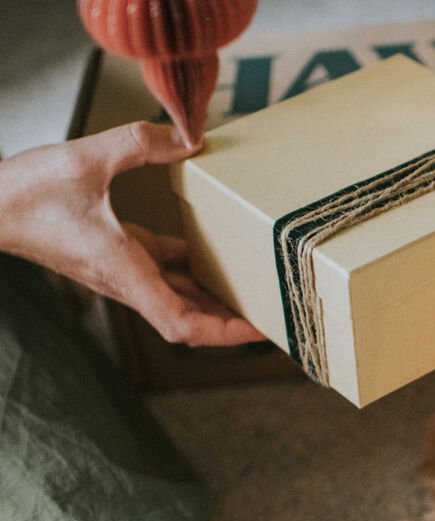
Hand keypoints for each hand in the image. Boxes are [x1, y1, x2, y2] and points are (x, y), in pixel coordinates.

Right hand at [0, 121, 263, 347]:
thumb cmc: (25, 194)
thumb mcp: (84, 159)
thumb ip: (137, 144)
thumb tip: (185, 135)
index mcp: (125, 273)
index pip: (182, 326)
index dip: (223, 333)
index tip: (256, 329)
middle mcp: (128, 281)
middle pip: (190, 319)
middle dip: (230, 321)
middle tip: (271, 312)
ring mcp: (123, 271)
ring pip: (179, 296)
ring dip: (214, 297)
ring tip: (253, 288)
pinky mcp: (116, 255)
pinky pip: (163, 270)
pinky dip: (189, 267)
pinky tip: (213, 251)